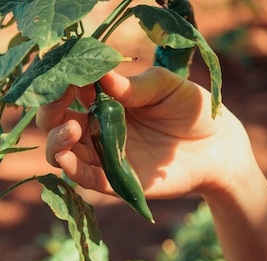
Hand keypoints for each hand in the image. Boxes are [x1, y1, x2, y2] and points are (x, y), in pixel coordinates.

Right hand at [36, 66, 251, 199]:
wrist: (216, 148)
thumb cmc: (191, 110)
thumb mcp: (168, 87)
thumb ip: (137, 84)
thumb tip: (102, 74)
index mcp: (103, 101)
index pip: (69, 91)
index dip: (61, 83)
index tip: (66, 75)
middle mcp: (95, 127)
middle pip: (55, 122)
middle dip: (50, 112)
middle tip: (60, 101)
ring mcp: (102, 154)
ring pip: (61, 151)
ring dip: (56, 141)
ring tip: (71, 131)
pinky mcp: (112, 180)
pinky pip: (84, 177)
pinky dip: (71, 169)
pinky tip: (67, 158)